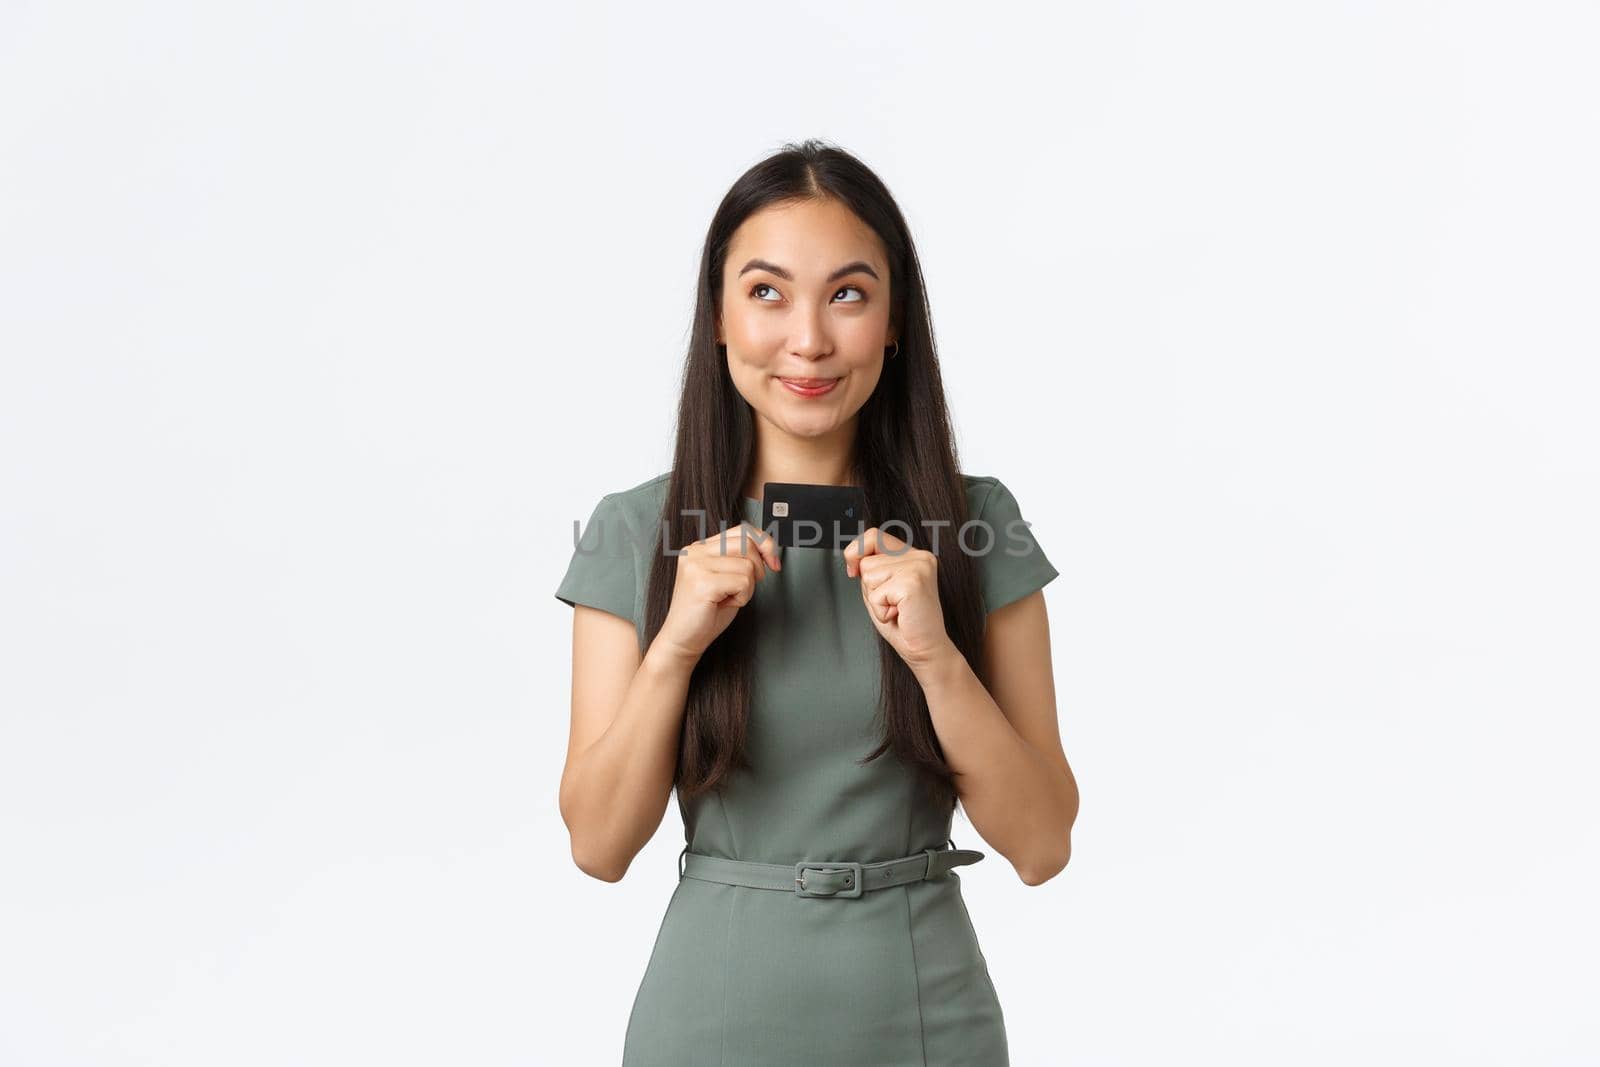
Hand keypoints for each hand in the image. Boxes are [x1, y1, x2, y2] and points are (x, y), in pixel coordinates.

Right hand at [655, 520, 782, 662]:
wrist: (683, 639)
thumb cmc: (706, 612)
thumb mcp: (727, 578)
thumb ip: (740, 559)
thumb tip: (767, 548)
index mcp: (700, 547)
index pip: (742, 530)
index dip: (765, 544)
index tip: (773, 563)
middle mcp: (695, 551)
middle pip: (747, 543)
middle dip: (759, 567)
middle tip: (745, 587)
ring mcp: (696, 565)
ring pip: (748, 565)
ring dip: (747, 587)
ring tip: (728, 597)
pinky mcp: (702, 582)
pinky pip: (743, 582)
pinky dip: (742, 597)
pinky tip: (724, 604)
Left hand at [842, 526, 955, 670]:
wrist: (925, 649)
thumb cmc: (904, 623)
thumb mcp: (880, 589)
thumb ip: (870, 569)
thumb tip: (853, 554)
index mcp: (913, 555)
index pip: (873, 535)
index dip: (856, 551)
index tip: (853, 572)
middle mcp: (919, 556)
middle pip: (867, 559)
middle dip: (869, 586)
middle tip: (891, 602)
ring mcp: (918, 566)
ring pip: (869, 575)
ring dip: (876, 599)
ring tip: (896, 608)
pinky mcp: (913, 582)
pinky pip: (876, 594)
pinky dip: (881, 610)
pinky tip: (899, 614)